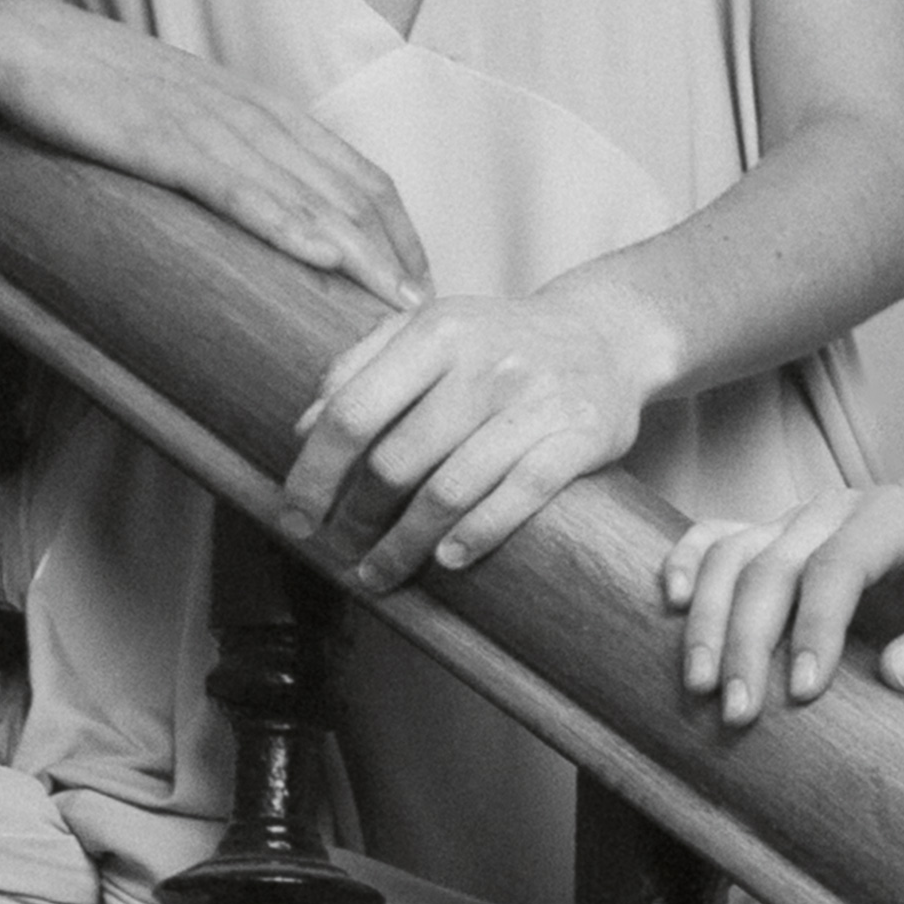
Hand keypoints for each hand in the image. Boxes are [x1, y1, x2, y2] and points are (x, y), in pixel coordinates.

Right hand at [0, 0, 426, 304]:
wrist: (10, 43)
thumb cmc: (90, 89)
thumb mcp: (178, 118)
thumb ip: (226, 154)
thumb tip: (266, 210)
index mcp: (256, 106)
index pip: (354, 170)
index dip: (397, 228)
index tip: (421, 280)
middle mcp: (247, 112)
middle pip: (348, 185)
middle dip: (396, 251)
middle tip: (428, 311)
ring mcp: (206, 123)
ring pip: (306, 191)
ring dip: (361, 250)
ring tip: (398, 303)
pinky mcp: (160, 139)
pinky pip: (236, 185)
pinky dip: (285, 221)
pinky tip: (323, 255)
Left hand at [285, 286, 672, 589]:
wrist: (607, 335)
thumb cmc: (502, 341)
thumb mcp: (428, 331)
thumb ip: (361, 367)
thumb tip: (303, 428)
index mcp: (435, 332)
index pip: (354, 411)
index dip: (315, 472)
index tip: (295, 516)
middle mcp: (484, 363)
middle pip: (396, 460)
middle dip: (358, 516)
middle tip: (341, 549)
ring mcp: (536, 401)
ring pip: (452, 488)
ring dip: (406, 543)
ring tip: (380, 571)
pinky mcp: (582, 436)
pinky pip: (521, 494)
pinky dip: (479, 533)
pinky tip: (448, 560)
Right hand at [662, 484, 903, 729]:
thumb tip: (896, 673)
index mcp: (894, 517)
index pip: (839, 566)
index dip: (816, 627)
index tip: (804, 692)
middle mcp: (837, 508)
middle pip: (774, 563)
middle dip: (751, 639)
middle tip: (739, 711)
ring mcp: (798, 518)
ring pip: (735, 554)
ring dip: (710, 619)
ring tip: (700, 686)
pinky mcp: (774, 537)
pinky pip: (718, 539)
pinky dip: (689, 563)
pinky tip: (670, 602)